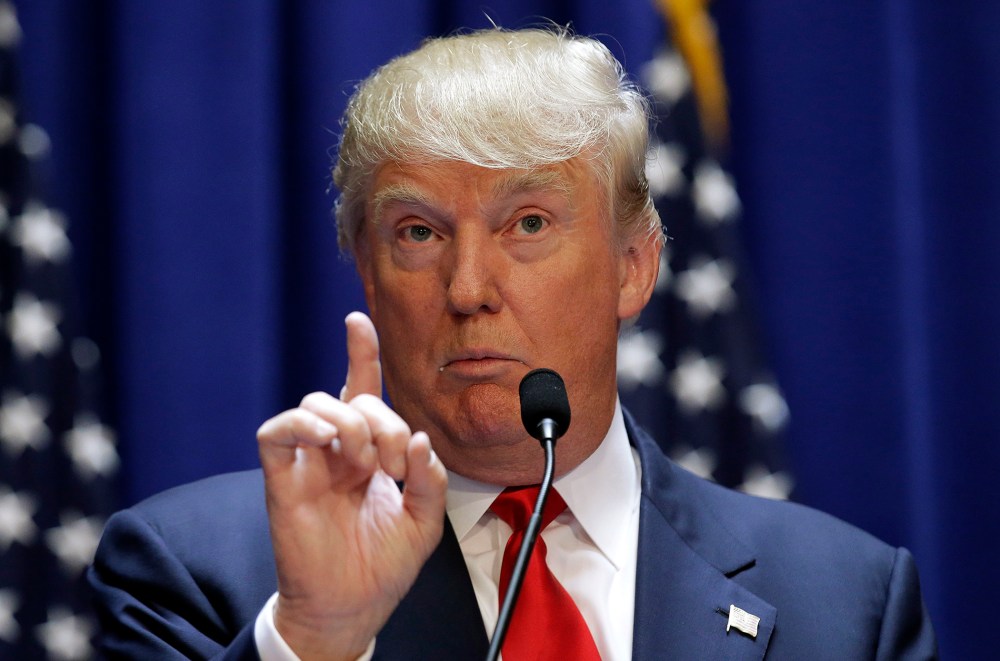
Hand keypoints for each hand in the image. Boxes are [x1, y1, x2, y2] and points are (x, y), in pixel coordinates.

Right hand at [257, 311, 447, 659]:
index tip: (358, 319)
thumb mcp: (425, 519)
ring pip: (315, 403)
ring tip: (367, 464)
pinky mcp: (282, 479)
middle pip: (351, 396)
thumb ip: (429, 477)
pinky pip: (276, 431)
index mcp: (369, 451)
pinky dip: (301, 422)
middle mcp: (337, 449)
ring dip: (351, 423)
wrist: (352, 607)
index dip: (359, 353)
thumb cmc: (384, 564)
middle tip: (398, 463)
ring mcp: (308, 461)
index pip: (361, 390)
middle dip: (385, 419)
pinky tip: (329, 440)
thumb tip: (420, 439)